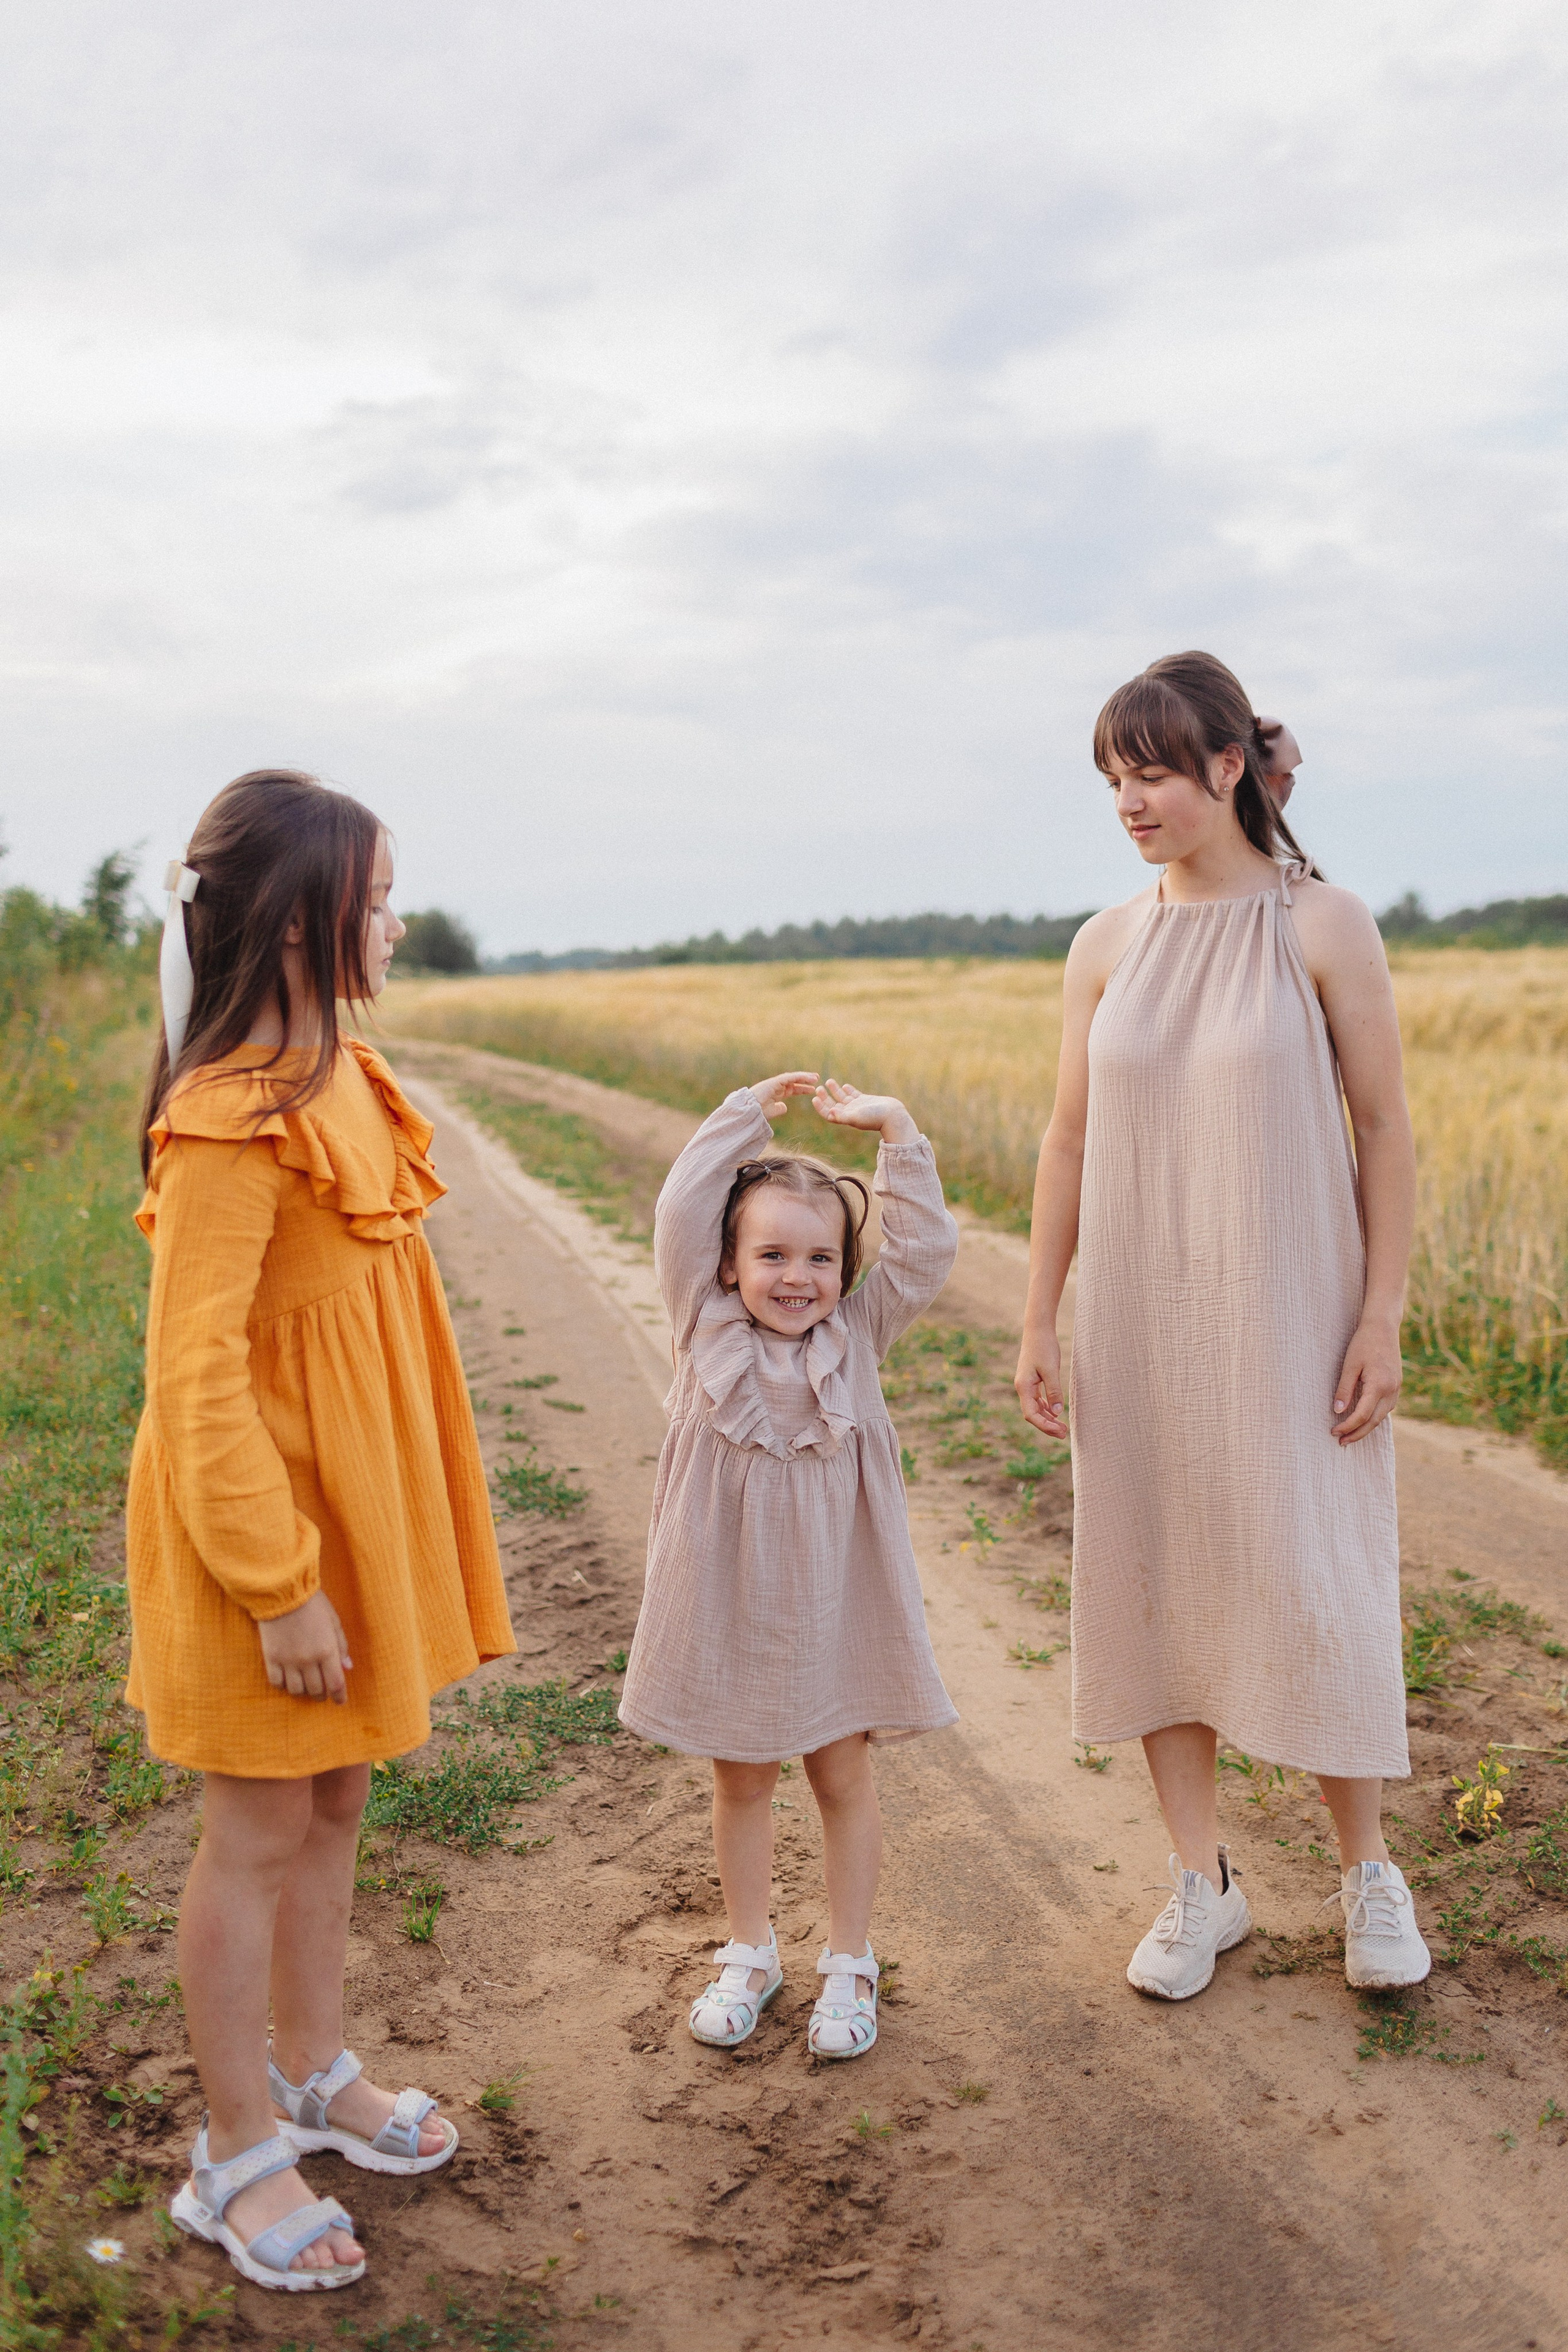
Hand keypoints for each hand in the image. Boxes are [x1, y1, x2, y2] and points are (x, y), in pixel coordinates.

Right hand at [259, 1591, 352, 1702]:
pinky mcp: (271, 1658)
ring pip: (296, 1690)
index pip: (336, 1683)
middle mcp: (308, 1660)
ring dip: (303, 1692)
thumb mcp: (334, 1621)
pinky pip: (277, 1682)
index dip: (339, 1696)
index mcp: (327, 1650)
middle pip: (316, 1690)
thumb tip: (347, 1668)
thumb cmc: (312, 1604)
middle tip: (323, 1693)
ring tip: (305, 1686)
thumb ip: (341, 1646)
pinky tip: (288, 1680)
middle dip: (321, 1695)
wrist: (282, 1592)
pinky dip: (283, 1685)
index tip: (340, 1701)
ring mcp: (288, 1660)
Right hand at [748, 1071, 819, 1119]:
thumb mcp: (772, 1112)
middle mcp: (776, 1087)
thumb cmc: (758, 1114)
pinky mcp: (774, 1082)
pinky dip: (799, 1077)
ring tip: (816, 1078)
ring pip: (792, 1078)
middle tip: (817, 1080)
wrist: (749, 1113)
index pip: (792, 1089)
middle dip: (805, 1081)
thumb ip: (778, 1109)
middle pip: (793, 1081)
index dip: (802, 1088)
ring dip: (804, 1077)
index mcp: (776, 1093)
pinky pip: (789, 1078)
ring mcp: (774, 1083)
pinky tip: (808, 1078)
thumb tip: (784, 1107)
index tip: (812, 1089)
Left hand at [811, 1079, 918, 1143]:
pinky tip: (844, 1085)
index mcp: (846, 1118)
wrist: (892, 1115)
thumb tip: (830, 1113)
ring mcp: (857, 1106)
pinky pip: (854, 1094)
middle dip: (825, 1097)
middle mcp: (850, 1113)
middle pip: (833, 1105)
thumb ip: (843, 1117)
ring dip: (835, 1090)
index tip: (814, 1098)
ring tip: (829, 1081)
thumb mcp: (856, 1118)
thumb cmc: (874, 1118)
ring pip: (842, 1097)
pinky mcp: (865, 1100)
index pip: (829, 1114)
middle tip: (819, 1088)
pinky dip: (848, 1090)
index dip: (820, 1107)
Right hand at [1015, 1329, 1066, 1440]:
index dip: (1044, 1426)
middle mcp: (1022, 1388)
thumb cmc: (1044, 1347)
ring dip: (1048, 1419)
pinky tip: (1056, 1413)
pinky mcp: (1032, 1380)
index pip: (1031, 1414)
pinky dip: (1047, 1408)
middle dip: (1047, 1426)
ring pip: (1036, 1408)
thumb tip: (1058, 1413)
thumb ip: (1054, 1391)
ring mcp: (1026, 1385)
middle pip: (1033, 1414)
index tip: (1060, 1431)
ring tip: (1062, 1427)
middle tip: (1064, 1433)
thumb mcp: (1051, 1370)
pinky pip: (1038, 1400)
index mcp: (1023, 1387)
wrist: (1038, 1329)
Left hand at [1332, 1319, 1401, 1444]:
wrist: (1383, 1327)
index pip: (1362, 1415)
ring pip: (1382, 1416)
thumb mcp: (1350, 1365)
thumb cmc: (1363, 1343)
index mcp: (1379, 1385)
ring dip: (1366, 1427)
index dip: (1347, 1426)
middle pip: (1374, 1421)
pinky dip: (1374, 1417)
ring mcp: (1396, 1388)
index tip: (1333, 1432)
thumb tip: (1337, 1411)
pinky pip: (1386, 1408)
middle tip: (1341, 1442)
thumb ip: (1344, 1389)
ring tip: (1350, 1435)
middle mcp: (1391, 1390)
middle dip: (1357, 1434)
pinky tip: (1364, 1419)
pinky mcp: (1397, 1385)